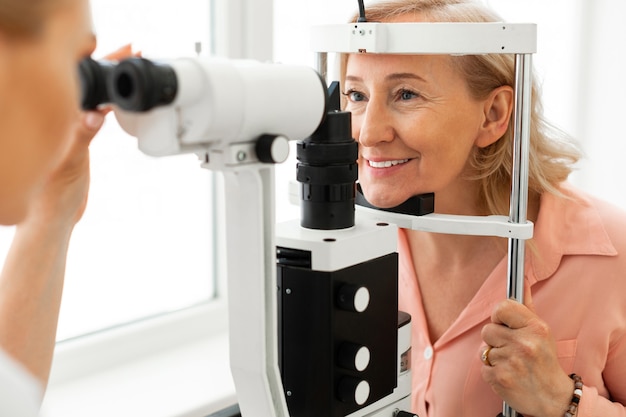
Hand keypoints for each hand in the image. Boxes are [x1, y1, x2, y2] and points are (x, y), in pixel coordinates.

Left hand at [23, 44, 136, 230]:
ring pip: (94, 95)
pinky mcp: (80, 140)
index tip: (126, 52)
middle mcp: (65, 120)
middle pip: (89, 82)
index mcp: (59, 119)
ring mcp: (73, 128)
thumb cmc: (54, 193)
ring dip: (112, 81)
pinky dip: (111, 103)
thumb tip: (96, 112)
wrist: (56, 217)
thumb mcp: (72, 162)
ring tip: (129, 67)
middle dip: (111, 63)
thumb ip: (82, 135)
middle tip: (134, 51)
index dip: (104, 61)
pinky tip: (119, 102)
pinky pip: (97, 113)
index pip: (81, 80)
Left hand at [480, 282, 573, 416]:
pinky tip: (508, 374)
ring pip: (484, 348)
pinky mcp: (499, 378)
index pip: (501, 307)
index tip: (504, 323)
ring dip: (494, 355)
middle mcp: (524, 344)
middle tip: (512, 348)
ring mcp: (511, 362)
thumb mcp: (543, 333)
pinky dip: (492, 371)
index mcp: (536, 329)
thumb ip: (527, 308)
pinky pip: (483, 366)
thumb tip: (522, 282)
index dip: (499, 316)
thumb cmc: (545, 362)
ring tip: (512, 363)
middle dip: (496, 338)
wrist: (552, 399)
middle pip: (488, 329)